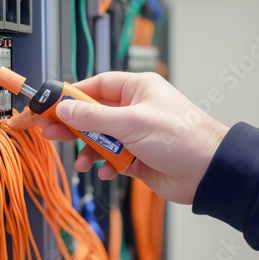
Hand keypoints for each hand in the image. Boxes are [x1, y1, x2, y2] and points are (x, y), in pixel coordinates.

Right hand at [36, 72, 228, 203]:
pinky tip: (107, 171)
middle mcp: (134, 109)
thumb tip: (64, 109)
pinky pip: (112, 158)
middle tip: (50, 132)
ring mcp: (135, 134)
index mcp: (136, 89)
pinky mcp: (136, 156)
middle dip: (73, 125)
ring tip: (82, 163)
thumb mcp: (131, 122)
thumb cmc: (180, 137)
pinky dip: (106, 165)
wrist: (208, 172)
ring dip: (89, 151)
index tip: (52, 104)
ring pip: (100, 139)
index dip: (73, 95)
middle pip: (93, 114)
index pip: (97, 86)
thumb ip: (93, 118)